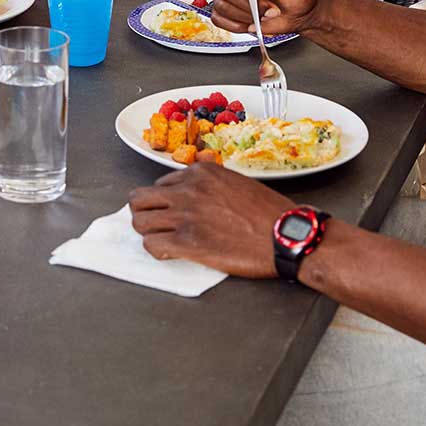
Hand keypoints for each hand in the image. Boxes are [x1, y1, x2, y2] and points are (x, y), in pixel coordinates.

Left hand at [129, 162, 292, 278]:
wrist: (285, 235)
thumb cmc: (269, 214)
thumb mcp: (236, 183)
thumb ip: (209, 186)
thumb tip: (194, 199)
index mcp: (200, 173)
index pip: (162, 183)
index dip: (164, 200)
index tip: (170, 211)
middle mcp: (188, 189)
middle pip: (140, 198)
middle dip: (145, 212)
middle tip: (155, 224)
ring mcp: (185, 215)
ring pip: (140, 220)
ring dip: (147, 231)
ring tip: (161, 239)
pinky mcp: (186, 242)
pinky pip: (151, 244)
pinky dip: (156, 250)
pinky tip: (168, 252)